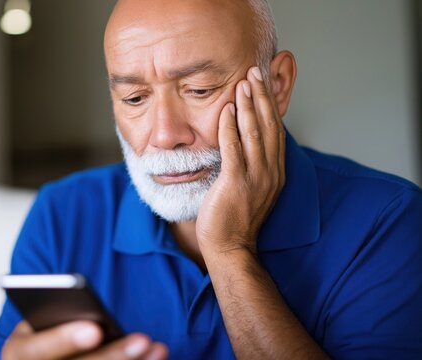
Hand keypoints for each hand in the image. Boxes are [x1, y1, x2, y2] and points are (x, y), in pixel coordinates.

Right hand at [1, 320, 167, 359]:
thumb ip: (57, 317)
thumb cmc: (42, 339)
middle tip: (142, 339)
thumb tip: (96, 320)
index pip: (38, 350)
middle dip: (113, 355)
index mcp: (18, 354)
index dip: (64, 340)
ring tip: (157, 348)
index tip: (94, 329)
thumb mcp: (39, 324)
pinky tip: (154, 359)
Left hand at [196, 66, 285, 257]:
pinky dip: (230, 128)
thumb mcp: (249, 188)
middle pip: (269, 126)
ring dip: (248, 106)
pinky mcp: (236, 183)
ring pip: (254, 133)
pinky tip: (226, 110)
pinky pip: (234, 149)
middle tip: (255, 72)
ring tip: (244, 82)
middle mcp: (270, 172)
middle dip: (262, 97)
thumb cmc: (234, 219)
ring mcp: (255, 178)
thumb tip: (240, 142)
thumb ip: (250, 165)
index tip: (262, 84)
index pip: (275, 131)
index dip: (269, 105)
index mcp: (275, 172)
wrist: (230, 248)